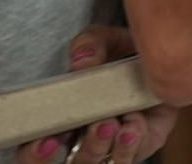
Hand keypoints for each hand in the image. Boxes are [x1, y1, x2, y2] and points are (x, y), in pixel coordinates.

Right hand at [17, 26, 178, 163]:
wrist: (156, 56)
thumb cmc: (119, 52)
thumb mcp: (102, 39)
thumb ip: (89, 45)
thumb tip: (82, 61)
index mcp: (61, 118)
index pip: (35, 147)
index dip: (36, 152)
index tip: (48, 140)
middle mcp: (83, 138)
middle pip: (72, 163)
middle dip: (83, 150)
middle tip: (96, 125)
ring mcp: (110, 146)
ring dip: (105, 146)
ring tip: (113, 123)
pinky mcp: (139, 146)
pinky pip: (129, 157)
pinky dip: (129, 145)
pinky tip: (132, 127)